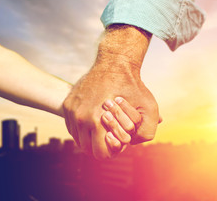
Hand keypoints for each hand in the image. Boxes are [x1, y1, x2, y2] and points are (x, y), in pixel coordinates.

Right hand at [63, 24, 159, 158]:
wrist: (114, 63)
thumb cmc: (132, 86)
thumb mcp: (148, 108)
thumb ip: (146, 132)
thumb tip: (131, 144)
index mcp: (96, 121)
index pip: (100, 154)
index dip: (111, 150)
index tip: (118, 140)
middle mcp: (80, 118)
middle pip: (87, 149)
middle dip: (99, 145)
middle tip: (110, 135)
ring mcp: (71, 111)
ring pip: (77, 138)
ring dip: (89, 137)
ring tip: (101, 127)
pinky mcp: (67, 104)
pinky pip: (71, 126)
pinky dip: (81, 127)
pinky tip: (93, 119)